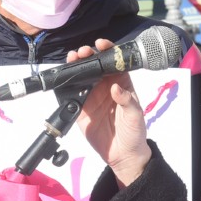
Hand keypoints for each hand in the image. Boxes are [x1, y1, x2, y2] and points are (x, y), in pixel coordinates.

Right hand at [70, 39, 151, 185]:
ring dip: (76, 66)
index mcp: (121, 84)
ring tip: (71, 59)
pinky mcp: (81, 110)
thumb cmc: (134, 133)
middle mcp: (105, 87)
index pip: (114, 63)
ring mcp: (92, 97)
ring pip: (82, 77)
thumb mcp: (135, 116)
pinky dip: (67, 85)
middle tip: (82, 52)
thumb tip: (116, 88)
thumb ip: (127, 101)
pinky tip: (64, 78)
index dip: (107, 51)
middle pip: (95, 66)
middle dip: (88, 55)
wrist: (123, 155)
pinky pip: (72, 95)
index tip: (101, 44)